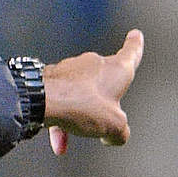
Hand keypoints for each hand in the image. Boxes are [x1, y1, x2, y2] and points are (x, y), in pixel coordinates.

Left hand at [42, 29, 144, 154]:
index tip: (136, 34)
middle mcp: (92, 64)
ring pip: (78, 97)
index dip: (135, 45)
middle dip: (100, 106)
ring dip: (76, 120)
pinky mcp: (50, 78)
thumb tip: (114, 136)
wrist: (41, 100)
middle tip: (97, 126)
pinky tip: (57, 142)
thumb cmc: (83, 106)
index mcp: (116, 69)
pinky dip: (60, 121)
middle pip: (102, 84)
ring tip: (66, 142)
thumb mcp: (114, 126)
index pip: (131, 53)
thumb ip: (120, 132)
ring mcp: (69, 69)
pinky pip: (60, 101)